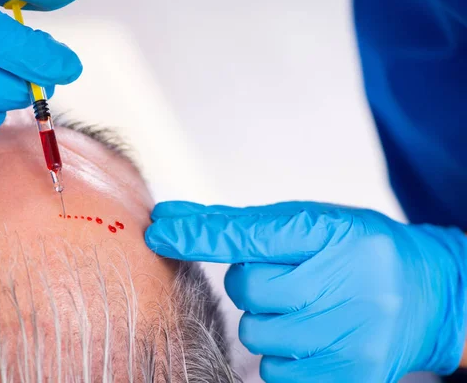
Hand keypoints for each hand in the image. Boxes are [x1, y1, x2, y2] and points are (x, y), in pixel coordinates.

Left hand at [145, 201, 466, 381]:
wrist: (429, 295)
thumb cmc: (362, 253)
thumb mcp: (313, 224)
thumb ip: (241, 225)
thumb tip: (171, 220)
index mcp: (332, 233)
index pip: (248, 234)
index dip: (198, 233)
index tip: (159, 229)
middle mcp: (344, 283)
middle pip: (247, 287)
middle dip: (252, 281)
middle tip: (287, 276)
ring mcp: (348, 333)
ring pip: (256, 332)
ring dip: (267, 319)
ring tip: (305, 307)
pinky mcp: (348, 374)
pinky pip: (275, 371)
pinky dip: (281, 353)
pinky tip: (311, 336)